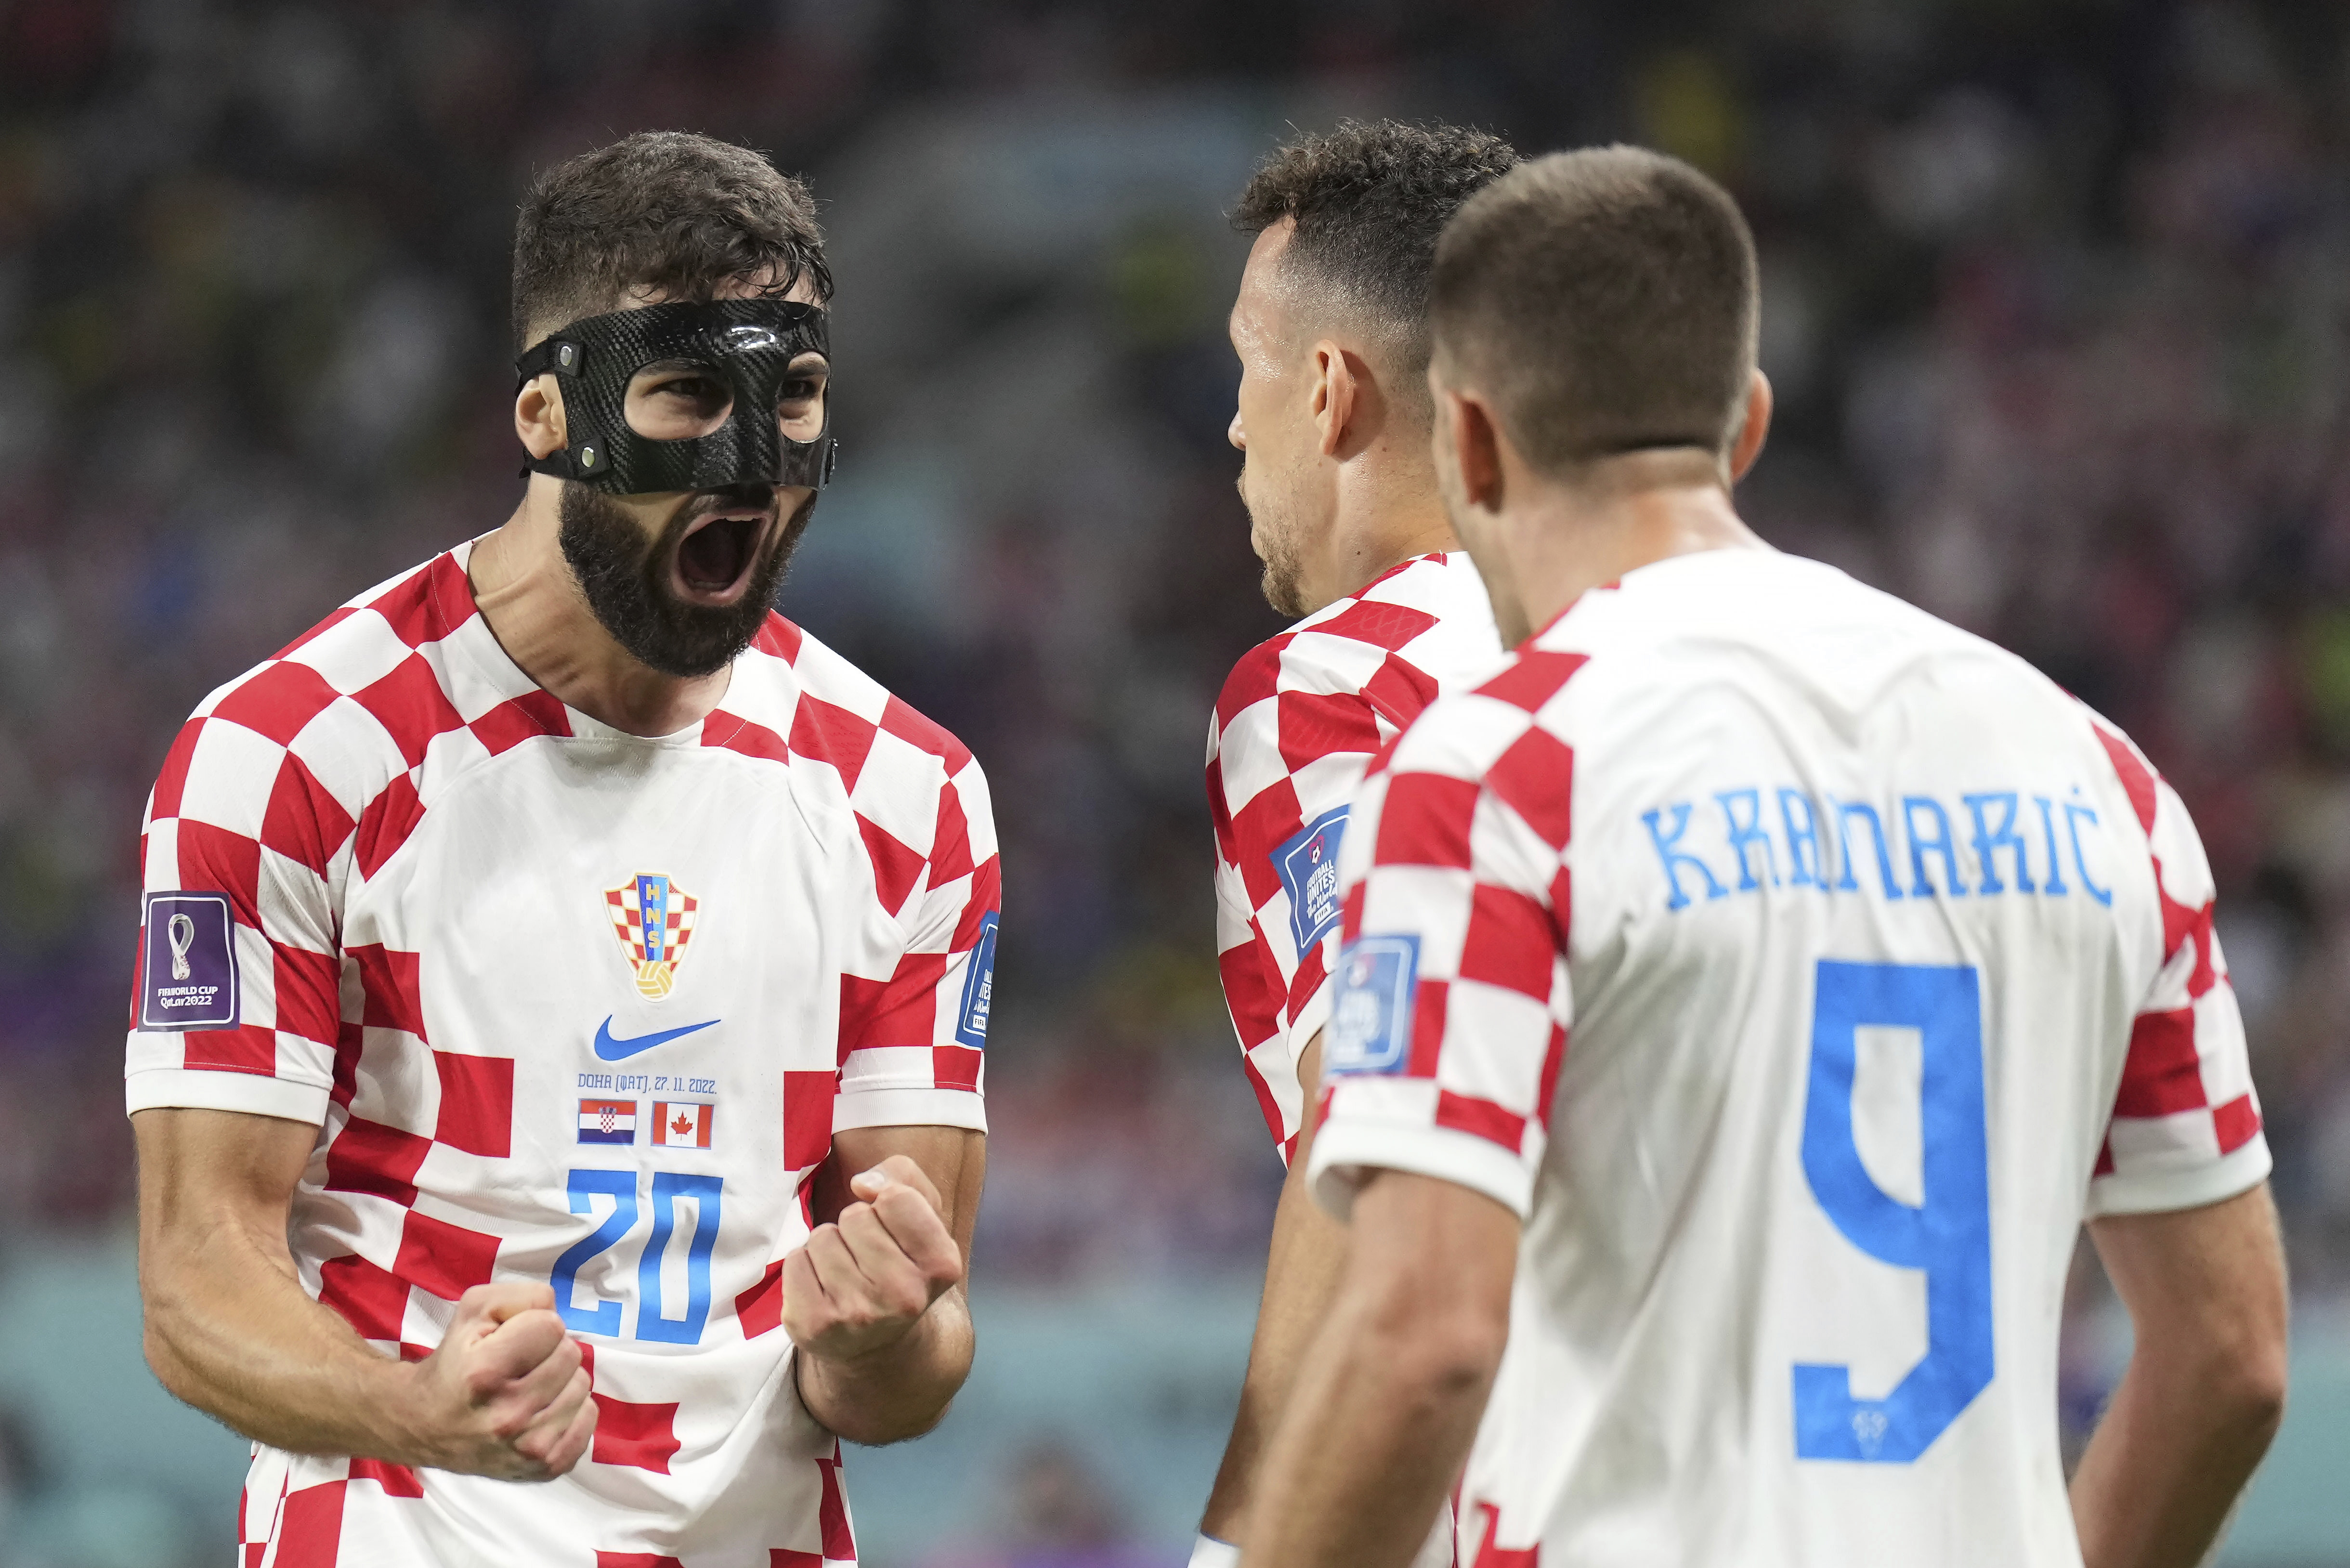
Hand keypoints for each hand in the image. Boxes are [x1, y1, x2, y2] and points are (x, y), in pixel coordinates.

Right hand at [397, 1282, 595, 1479]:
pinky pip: (589, 1418)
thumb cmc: (455, 1362)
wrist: (424, 1425)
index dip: (535, 1325)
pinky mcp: (546, 1467)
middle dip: (549, 1351)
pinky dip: (572, 1409)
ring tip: (528, 1388)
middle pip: (571, 1355)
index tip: (512, 1339)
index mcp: (485, 1375)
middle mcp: (508, 1417)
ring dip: (561, 1380)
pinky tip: (542, 1410)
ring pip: (582, 1386)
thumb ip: (522, 1297)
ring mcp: (529, 1448)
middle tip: (520, 1364)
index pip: (552, 1327)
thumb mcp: (474, 1310)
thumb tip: (557, 1310)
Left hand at [783, 1154, 964, 1363]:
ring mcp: (858, 1315)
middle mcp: (905, 1296)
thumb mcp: (921, 1215)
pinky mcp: (815, 1326)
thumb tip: (863, 1183)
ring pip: (822, 1237)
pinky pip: (795, 1261)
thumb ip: (903, 1176)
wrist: (877, 1345)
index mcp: (941, 1266)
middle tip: (867, 1257)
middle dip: (856, 1227)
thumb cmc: (899, 1263)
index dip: (886, 1203)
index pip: (896, 1198)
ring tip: (845, 1272)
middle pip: (855, 1216)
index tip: (892, 1228)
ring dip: (830, 1247)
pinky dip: (804, 1266)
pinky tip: (823, 1288)